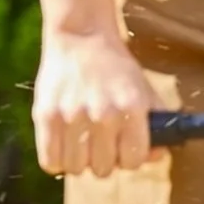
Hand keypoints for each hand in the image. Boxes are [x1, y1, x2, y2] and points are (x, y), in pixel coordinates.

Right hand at [32, 27, 155, 177]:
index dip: (128, 158)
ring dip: (79, 160)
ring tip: (79, 142)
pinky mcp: (46, 116)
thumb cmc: (114, 67)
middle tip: (98, 143)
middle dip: (103, 159)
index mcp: (132, 107)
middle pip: (104, 169)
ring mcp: (73, 115)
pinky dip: (56, 160)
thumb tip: (158, 156)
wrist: (80, 35)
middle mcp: (104, 113)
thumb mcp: (142, 88)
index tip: (122, 149)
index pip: (133, 161)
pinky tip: (62, 146)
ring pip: (76, 168)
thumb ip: (156, 123)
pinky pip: (50, 162)